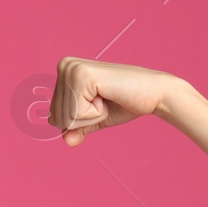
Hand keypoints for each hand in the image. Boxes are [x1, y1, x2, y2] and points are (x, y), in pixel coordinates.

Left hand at [47, 57, 182, 145]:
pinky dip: (95, 114)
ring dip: (91, 116)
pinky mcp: (82, 76)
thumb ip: (76, 130)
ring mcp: (72, 69)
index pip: (53, 117)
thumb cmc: (124, 103)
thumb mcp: (93, 119)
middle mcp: (64, 66)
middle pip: (56, 118)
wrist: (154, 94)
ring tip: (107, 98)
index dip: (80, 120)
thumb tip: (66, 140)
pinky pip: (76, 115)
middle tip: (106, 100)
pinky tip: (108, 96)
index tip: (100, 102)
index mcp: (64, 71)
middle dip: (84, 119)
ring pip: (65, 118)